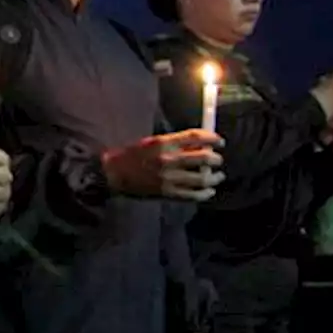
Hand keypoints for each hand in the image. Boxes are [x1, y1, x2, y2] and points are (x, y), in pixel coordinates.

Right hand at [101, 129, 224, 200]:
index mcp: (164, 143)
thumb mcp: (152, 142)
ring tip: (217, 177)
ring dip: (214, 177)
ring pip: (202, 178)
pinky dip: (205, 193)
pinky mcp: (167, 193)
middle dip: (215, 159)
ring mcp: (169, 177)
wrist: (113, 174)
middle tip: (218, 160)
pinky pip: (193, 195)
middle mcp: (168, 159)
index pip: (196, 137)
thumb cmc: (132, 155)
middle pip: (203, 157)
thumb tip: (199, 145)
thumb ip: (174, 143)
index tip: (220, 142)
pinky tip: (208, 191)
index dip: (212, 138)